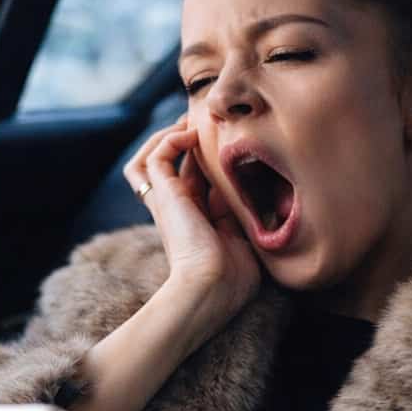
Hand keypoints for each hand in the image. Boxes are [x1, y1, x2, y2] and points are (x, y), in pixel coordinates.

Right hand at [124, 116, 260, 326]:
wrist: (211, 288)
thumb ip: (249, 213)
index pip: (197, 178)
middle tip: (206, 121)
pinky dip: (170, 140)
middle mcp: (180, 208)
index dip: (209, 157)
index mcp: (199, 219)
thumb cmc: (234, 277)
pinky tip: (191, 135)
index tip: (229, 139)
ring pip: (151, 158)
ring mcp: (168, 202)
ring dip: (170, 135)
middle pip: (172, 164)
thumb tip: (260, 186)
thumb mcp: (248, 237)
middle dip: (187, 138)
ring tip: (190, 122)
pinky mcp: (163, 196)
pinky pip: (155, 158)